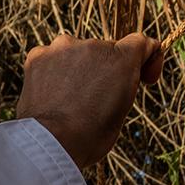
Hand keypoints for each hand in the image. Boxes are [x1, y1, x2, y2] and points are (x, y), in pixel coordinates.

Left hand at [15, 32, 165, 170]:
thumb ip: (125, 83)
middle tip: (95, 100)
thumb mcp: (122, 109)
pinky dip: (53, 72)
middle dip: (104, 70)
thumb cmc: (92, 134)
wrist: (53, 142)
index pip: (140, 43)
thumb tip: (114, 78)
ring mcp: (63, 47)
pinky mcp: (39, 55)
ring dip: (78, 69)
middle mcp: (94, 45)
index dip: (145, 60)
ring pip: (76, 53)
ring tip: (70, 100)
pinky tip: (53, 95)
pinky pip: (51, 58)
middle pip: (105, 51)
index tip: (142, 78)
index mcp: (122, 59)